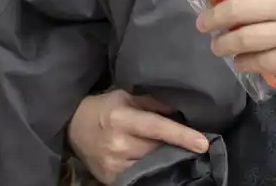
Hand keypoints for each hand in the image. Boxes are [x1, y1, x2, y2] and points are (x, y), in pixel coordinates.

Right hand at [66, 90, 209, 184]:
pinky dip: (150, 170)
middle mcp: (118, 143)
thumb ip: (151, 102)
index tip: (203, 143)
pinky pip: (140, 177)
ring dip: (163, 159)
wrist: (73, 128)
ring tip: (170, 153)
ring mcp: (114, 165)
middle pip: (158, 149)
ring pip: (151, 165)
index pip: (156, 127)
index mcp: (121, 119)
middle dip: (174, 147)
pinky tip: (155, 164)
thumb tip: (180, 109)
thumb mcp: (124, 97)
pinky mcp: (111, 179)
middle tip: (190, 144)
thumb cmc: (103, 109)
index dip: (180, 135)